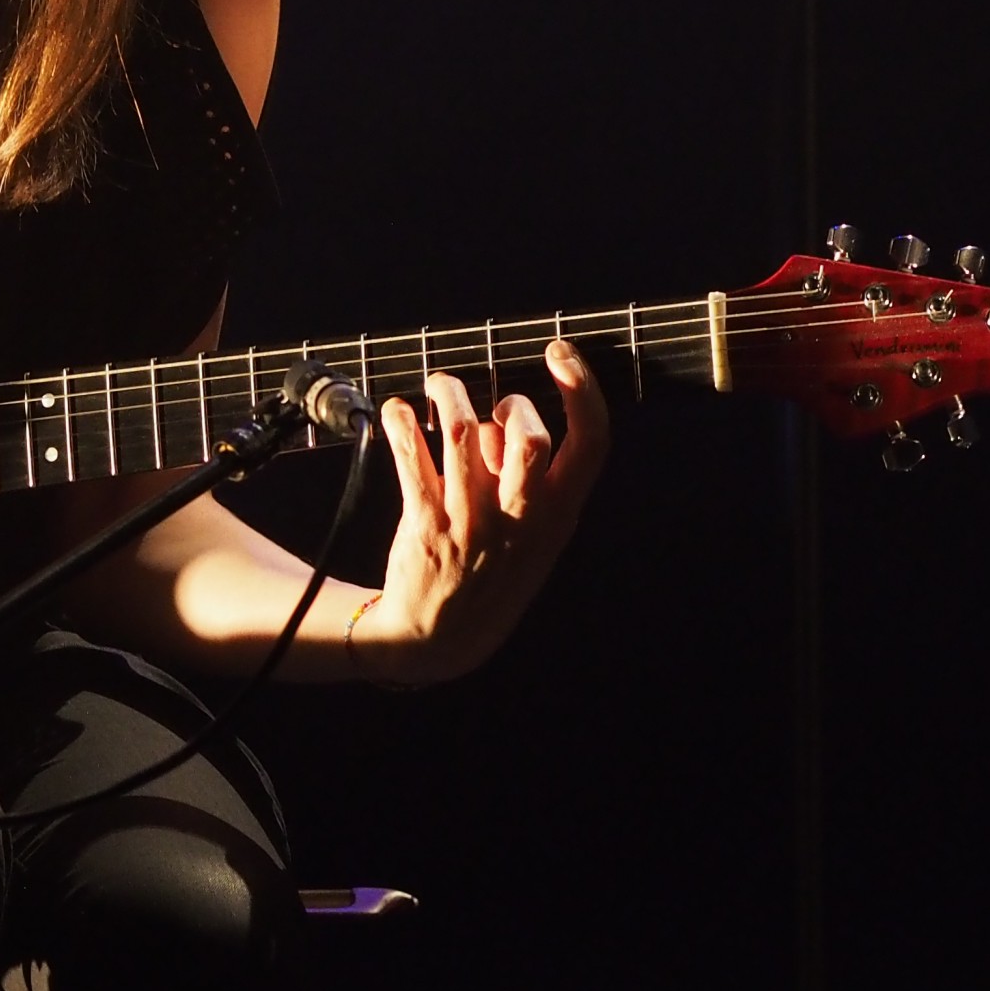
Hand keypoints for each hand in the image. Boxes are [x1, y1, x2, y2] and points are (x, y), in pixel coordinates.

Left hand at [349, 338, 606, 683]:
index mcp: (558, 515)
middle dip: (509, 403)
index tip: (560, 352)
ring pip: (461, 431)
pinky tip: (398, 412)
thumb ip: (528, 478)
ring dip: (448, 393)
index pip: (591, 443)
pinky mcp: (425, 524)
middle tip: (490, 408)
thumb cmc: (492, 570)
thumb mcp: (535, 535)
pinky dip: (401, 422)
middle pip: (528, 436)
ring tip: (438, 388)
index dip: (582, 389)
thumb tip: (503, 415)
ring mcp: (472, 520)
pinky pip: (411, 456)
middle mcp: (520, 516)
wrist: (440, 638)